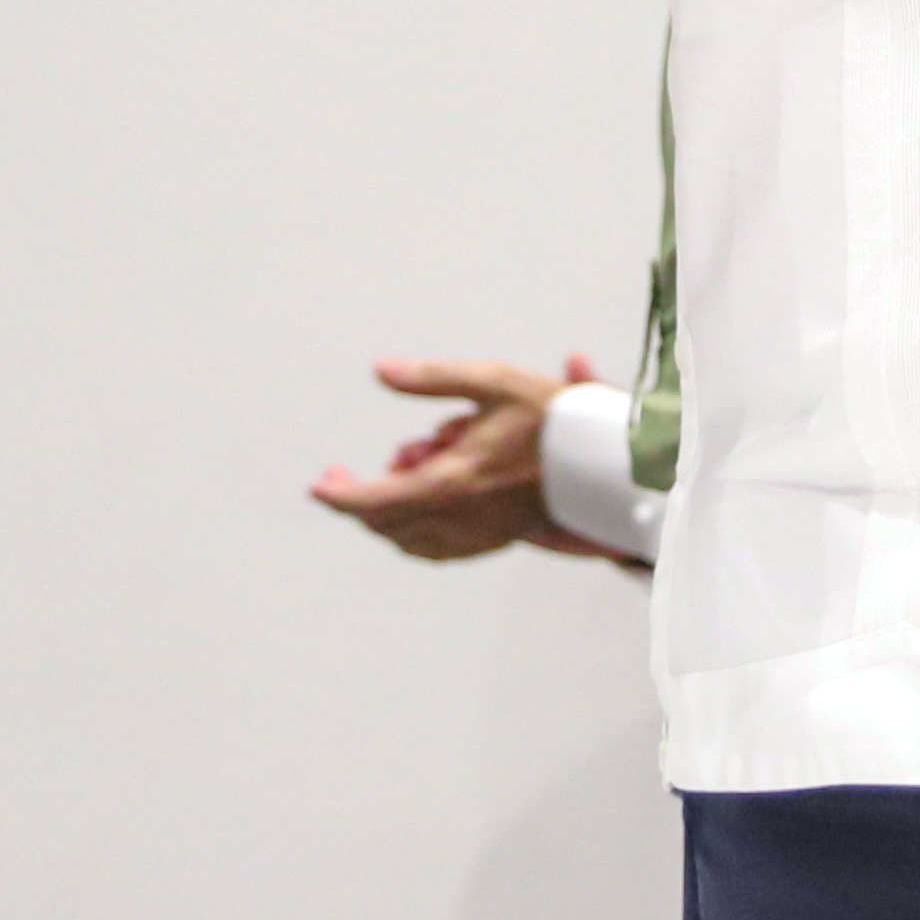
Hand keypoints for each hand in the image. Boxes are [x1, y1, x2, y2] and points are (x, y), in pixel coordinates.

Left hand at [308, 354, 622, 561]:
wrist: (601, 461)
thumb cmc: (549, 418)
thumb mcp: (491, 381)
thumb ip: (432, 378)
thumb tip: (382, 371)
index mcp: (451, 480)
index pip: (377, 501)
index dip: (340, 496)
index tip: (318, 487)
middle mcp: (458, 516)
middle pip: (385, 523)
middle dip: (357, 500)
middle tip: (340, 475)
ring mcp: (475, 534)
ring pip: (406, 539)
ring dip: (386, 513)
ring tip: (399, 470)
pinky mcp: (490, 541)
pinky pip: (434, 549)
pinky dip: (412, 532)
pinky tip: (419, 502)